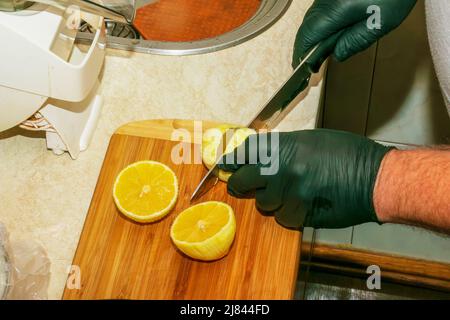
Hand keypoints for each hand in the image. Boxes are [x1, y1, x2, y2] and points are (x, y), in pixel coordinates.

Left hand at [218, 129, 392, 228]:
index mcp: (283, 147)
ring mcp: (289, 195)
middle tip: (241, 184)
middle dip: (240, 184)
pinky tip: (304, 204)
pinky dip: (288, 213)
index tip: (225, 165)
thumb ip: (281, 148)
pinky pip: (282, 217)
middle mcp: (280, 170)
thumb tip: (259, 156)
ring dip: (271, 199)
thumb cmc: (346, 153)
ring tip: (290, 191)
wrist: (374, 178)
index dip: (232, 160)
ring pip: (263, 204)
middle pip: (242, 181)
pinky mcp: (299, 215)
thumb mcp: (310, 140)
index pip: (244, 153)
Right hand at [292, 0, 416, 68]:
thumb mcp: (381, 23)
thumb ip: (356, 41)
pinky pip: (321, 8)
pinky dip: (321, 22)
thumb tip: (337, 54)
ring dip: (314, 34)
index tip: (304, 68)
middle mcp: (325, 0)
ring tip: (324, 50)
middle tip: (312, 63)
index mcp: (334, 11)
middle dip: (306, 46)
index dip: (301, 54)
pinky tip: (333, 30)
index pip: (307, 37)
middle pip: (306, 27)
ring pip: (313, 17)